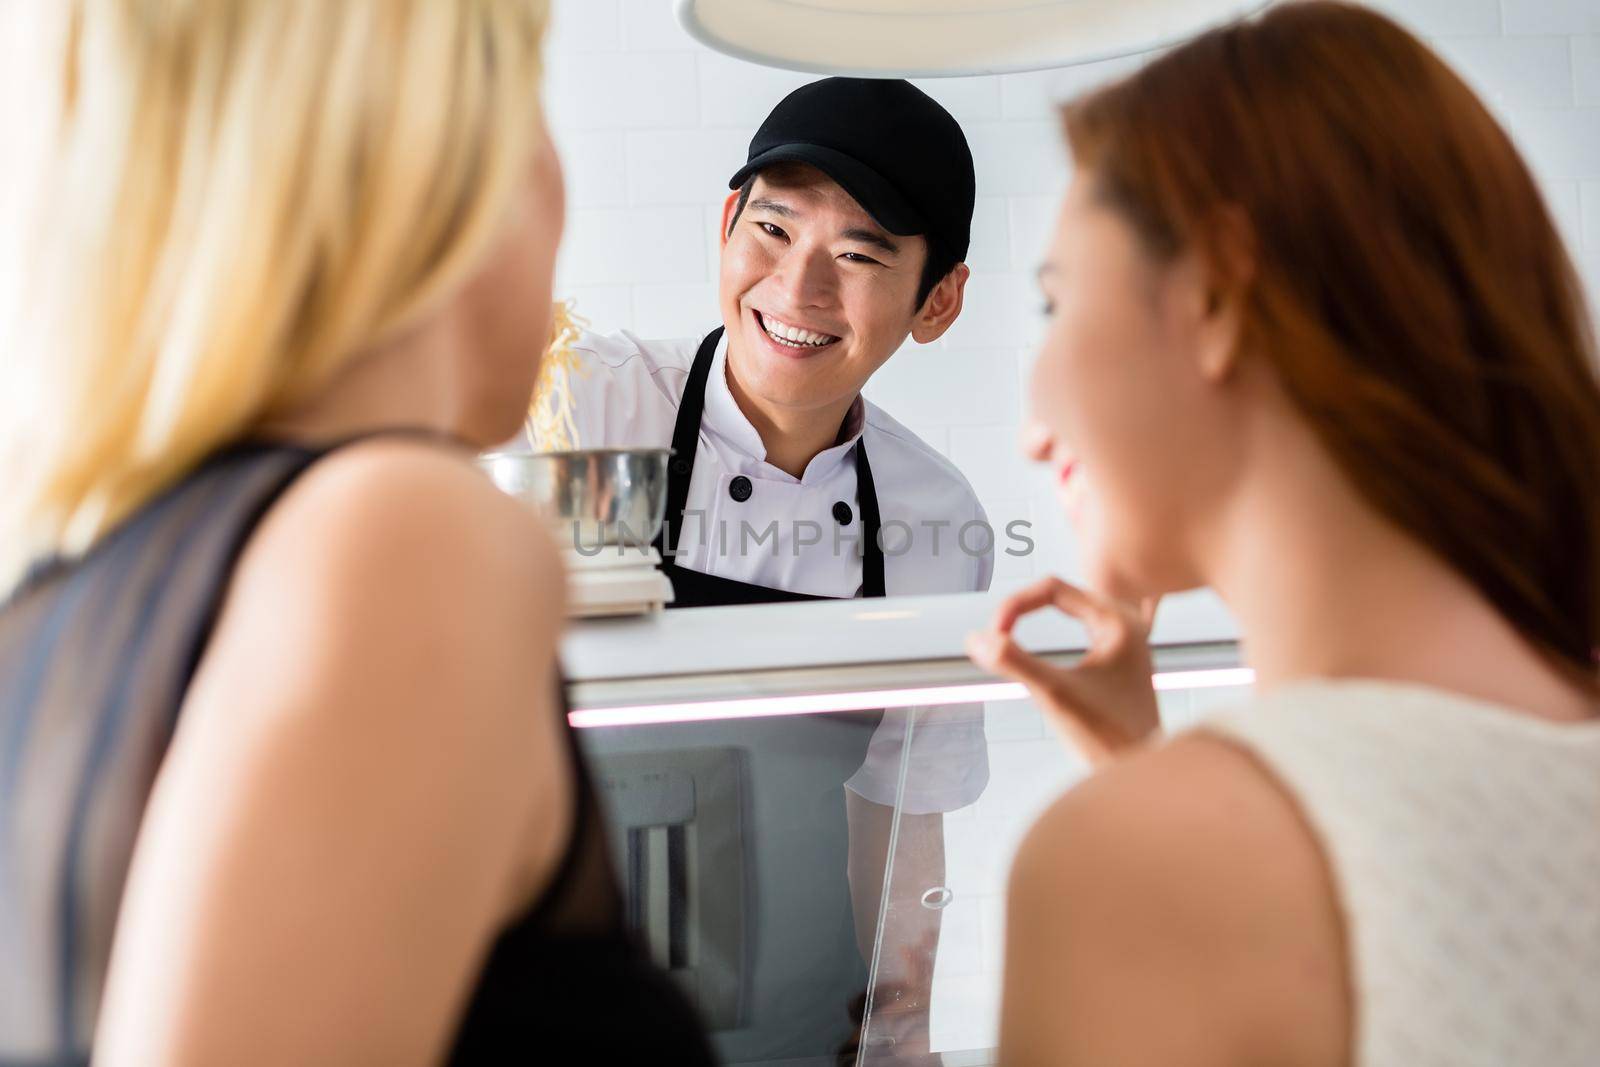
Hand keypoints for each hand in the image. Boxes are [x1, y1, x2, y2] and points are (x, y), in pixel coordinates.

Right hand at [966, 577, 1159, 766]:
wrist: (1142, 775)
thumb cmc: (1112, 739)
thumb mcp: (1054, 696)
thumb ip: (1014, 663)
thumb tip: (975, 639)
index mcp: (1118, 622)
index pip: (1054, 588)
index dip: (1015, 604)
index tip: (994, 634)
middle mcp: (1125, 625)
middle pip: (1060, 595)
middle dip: (1021, 609)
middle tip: (997, 637)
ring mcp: (1122, 642)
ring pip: (1068, 611)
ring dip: (1034, 619)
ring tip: (1007, 638)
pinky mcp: (1116, 660)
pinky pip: (1076, 629)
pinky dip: (1049, 634)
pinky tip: (1035, 653)